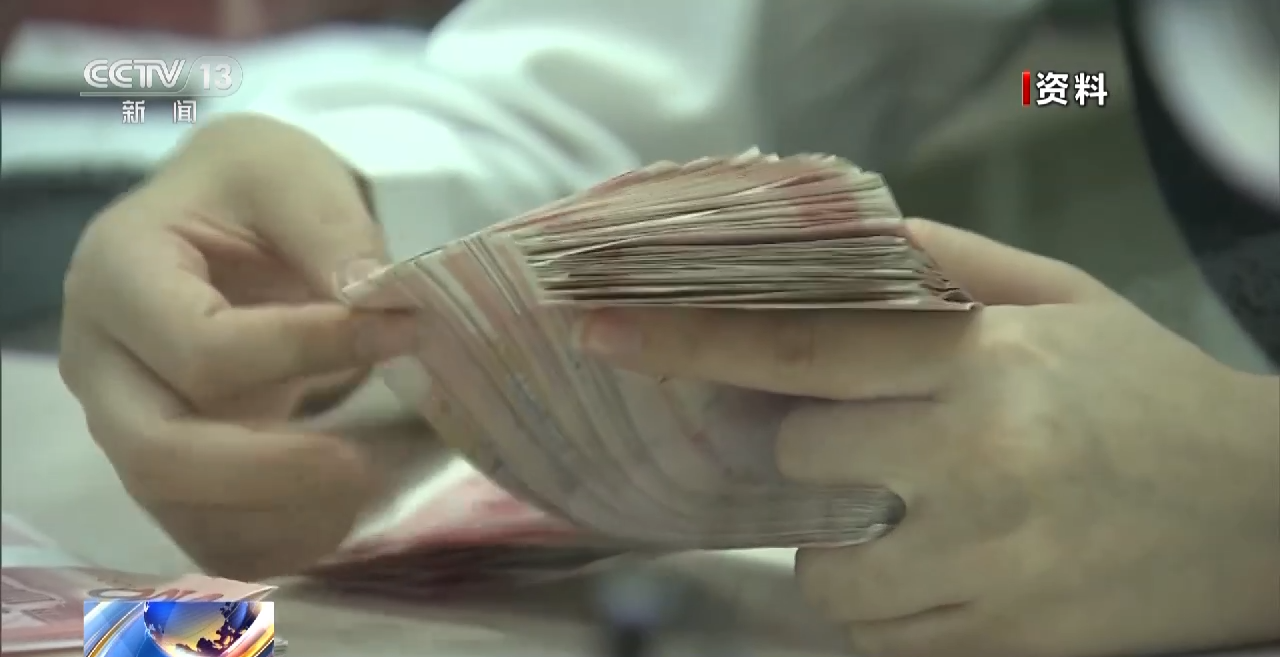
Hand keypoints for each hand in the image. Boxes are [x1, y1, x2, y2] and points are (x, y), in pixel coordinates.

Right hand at [59, 115, 419, 578]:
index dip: (307, 351)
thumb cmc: (256, 189)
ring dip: (283, 519)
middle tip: (369, 463)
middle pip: (161, 455)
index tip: (402, 331)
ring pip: (182, 513)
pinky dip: (278, 542)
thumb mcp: (294, 174)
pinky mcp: (166, 470)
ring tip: (369, 482)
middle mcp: (101, 361)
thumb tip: (375, 299)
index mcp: (118, 273)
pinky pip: (208, 539)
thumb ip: (331, 228)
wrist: (229, 219)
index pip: (203, 349)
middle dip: (276, 471)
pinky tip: (343, 510)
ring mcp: (126, 424)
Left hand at [574, 219, 1279, 656]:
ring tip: (923, 514)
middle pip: (797, 463)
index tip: (599, 332)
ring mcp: (986, 565)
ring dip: (846, 542)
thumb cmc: (1148, 395)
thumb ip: (943, 266)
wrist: (1268, 514)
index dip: (685, 339)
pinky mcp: (999, 645)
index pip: (797, 346)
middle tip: (880, 440)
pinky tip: (948, 566)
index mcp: (983, 362)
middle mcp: (974, 462)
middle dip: (815, 452)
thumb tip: (833, 242)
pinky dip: (887, 604)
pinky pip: (875, 637)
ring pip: (825, 572)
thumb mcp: (1061, 299)